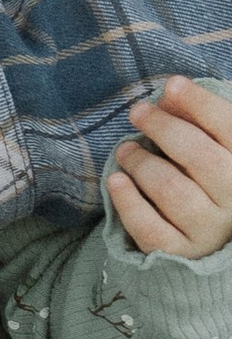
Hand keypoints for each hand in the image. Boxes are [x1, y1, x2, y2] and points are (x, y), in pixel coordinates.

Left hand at [109, 76, 231, 260]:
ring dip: (142, 163)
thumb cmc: (206, 182)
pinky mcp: (179, 253)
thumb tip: (170, 93)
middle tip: (137, 112)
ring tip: (125, 150)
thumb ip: (194, 122)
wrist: (207, 240)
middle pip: (198, 156)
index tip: (171, 85)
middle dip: (163, 128)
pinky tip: (117, 181)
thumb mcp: (209, 149)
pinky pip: (150, 228)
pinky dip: (129, 203)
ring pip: (172, 190)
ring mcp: (209, 231)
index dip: (200, 104)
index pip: (228, 128)